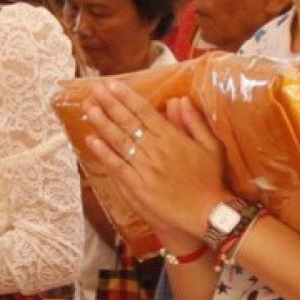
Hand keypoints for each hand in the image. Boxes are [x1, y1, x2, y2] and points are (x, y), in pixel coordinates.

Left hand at [78, 82, 229, 253]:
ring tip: (88, 108)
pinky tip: (91, 141)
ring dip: (102, 124)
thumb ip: (195, 122)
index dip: (126, 97)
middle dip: (109, 104)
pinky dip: (104, 153)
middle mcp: (157, 150)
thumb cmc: (211, 181)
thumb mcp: (211, 146)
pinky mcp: (139, 187)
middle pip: (128, 123)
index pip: (145, 112)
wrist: (208, 214)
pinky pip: (118, 166)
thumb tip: (180, 100)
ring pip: (120, 142)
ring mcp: (146, 169)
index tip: (112, 85)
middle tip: (93, 90)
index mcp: (173, 138)